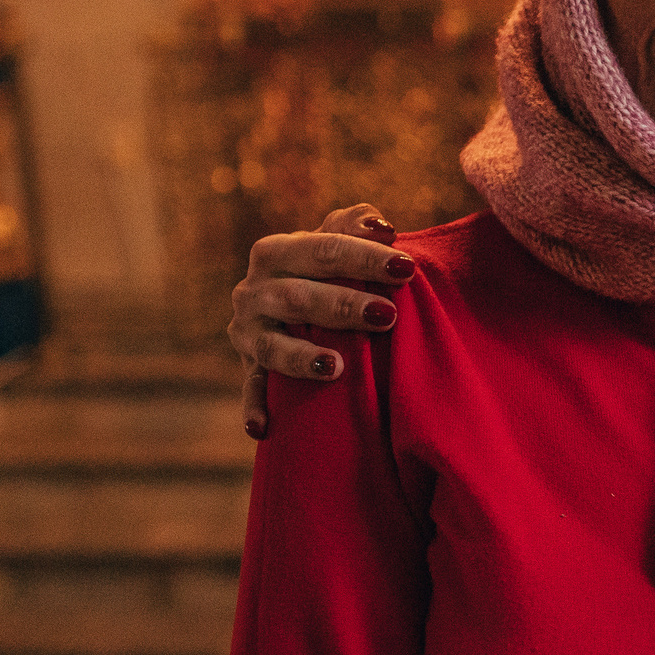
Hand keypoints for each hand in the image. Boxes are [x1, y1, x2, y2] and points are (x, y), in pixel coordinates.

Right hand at [230, 203, 417, 438]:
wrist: (293, 305)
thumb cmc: (326, 270)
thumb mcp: (336, 242)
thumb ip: (355, 227)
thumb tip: (379, 226)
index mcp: (275, 252)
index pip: (321, 249)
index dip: (363, 257)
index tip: (406, 266)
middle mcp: (253, 290)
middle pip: (297, 296)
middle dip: (343, 305)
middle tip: (388, 315)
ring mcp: (248, 332)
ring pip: (271, 346)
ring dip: (302, 358)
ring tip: (338, 367)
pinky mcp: (249, 368)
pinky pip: (251, 390)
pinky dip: (254, 407)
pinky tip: (262, 428)